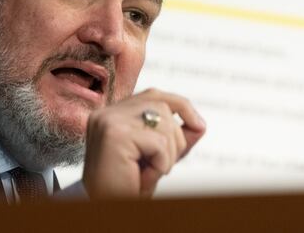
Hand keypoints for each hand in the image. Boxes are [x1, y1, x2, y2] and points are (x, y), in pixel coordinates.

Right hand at [82, 88, 205, 198]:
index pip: (153, 95)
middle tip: (162, 165)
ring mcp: (109, 120)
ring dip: (168, 154)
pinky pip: (158, 143)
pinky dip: (160, 163)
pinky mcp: (114, 134)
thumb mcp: (155, 157)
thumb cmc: (125, 185)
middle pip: (161, 105)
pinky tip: (143, 177)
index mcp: (113, 113)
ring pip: (163, 122)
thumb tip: (200, 124)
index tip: (198, 125)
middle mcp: (107, 112)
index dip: (180, 105)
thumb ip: (174, 138)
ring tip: (149, 172)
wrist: (104, 209)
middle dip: (176, 137)